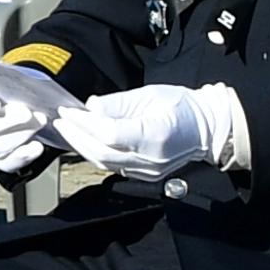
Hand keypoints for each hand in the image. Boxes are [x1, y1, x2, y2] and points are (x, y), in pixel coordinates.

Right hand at [0, 66, 65, 177]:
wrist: (12, 105)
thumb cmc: (2, 91)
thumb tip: (8, 80)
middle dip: (7, 121)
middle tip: (25, 112)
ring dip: (20, 135)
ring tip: (38, 121)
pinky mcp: (0, 161)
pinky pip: (9, 163)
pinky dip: (24, 156)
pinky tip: (36, 146)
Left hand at [58, 80, 244, 183]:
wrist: (207, 128)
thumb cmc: (182, 105)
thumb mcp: (150, 94)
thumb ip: (118, 103)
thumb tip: (90, 108)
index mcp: (154, 134)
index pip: (108, 133)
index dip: (83, 124)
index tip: (68, 112)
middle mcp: (150, 157)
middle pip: (101, 153)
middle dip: (76, 136)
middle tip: (61, 121)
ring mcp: (148, 170)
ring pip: (104, 163)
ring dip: (82, 147)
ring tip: (69, 130)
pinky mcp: (145, 175)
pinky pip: (114, 166)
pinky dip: (97, 153)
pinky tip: (87, 141)